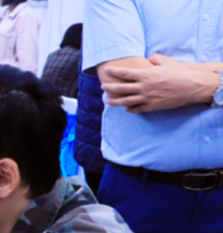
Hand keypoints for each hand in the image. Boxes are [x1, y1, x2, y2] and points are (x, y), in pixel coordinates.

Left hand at [102, 54, 219, 112]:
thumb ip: (154, 58)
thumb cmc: (180, 72)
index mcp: (146, 75)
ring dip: (115, 101)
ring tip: (108, 100)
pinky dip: (130, 109)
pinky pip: (137, 109)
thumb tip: (147, 59)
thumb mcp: (167, 61)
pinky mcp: (152, 106)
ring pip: (125, 101)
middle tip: (103, 86)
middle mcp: (144, 87)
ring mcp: (147, 98)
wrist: (192, 87)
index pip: (124, 73)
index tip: (106, 70)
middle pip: (120, 88)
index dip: (113, 72)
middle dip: (109, 87)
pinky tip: (126, 109)